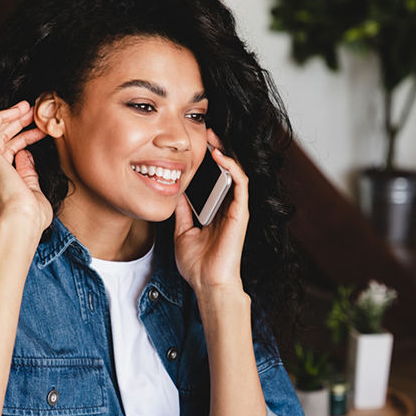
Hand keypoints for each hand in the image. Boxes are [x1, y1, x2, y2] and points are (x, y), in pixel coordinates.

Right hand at [0, 101, 52, 236]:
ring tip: (28, 107)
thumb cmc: (31, 217)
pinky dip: (2, 116)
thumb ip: (28, 173)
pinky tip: (18, 110)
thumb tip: (26, 155)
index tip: (40, 131)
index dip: (23, 139)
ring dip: (10, 117)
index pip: (8, 153)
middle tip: (34, 114)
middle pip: (0, 140)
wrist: (21, 223)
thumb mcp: (33, 192)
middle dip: (17, 125)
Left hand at [173, 129, 248, 297]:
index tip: (195, 144)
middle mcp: (228, 207)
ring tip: (213, 136)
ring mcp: (236, 209)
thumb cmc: (197, 264)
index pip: (215, 178)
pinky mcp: (240, 213)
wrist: (207, 284)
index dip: (208, 160)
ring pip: (236, 172)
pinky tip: (220, 156)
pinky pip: (241, 184)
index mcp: (216, 210)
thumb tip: (175, 191)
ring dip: (226, 152)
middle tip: (206, 131)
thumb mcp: (182, 232)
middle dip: (218, 149)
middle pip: (227, 171)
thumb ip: (182, 211)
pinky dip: (232, 167)